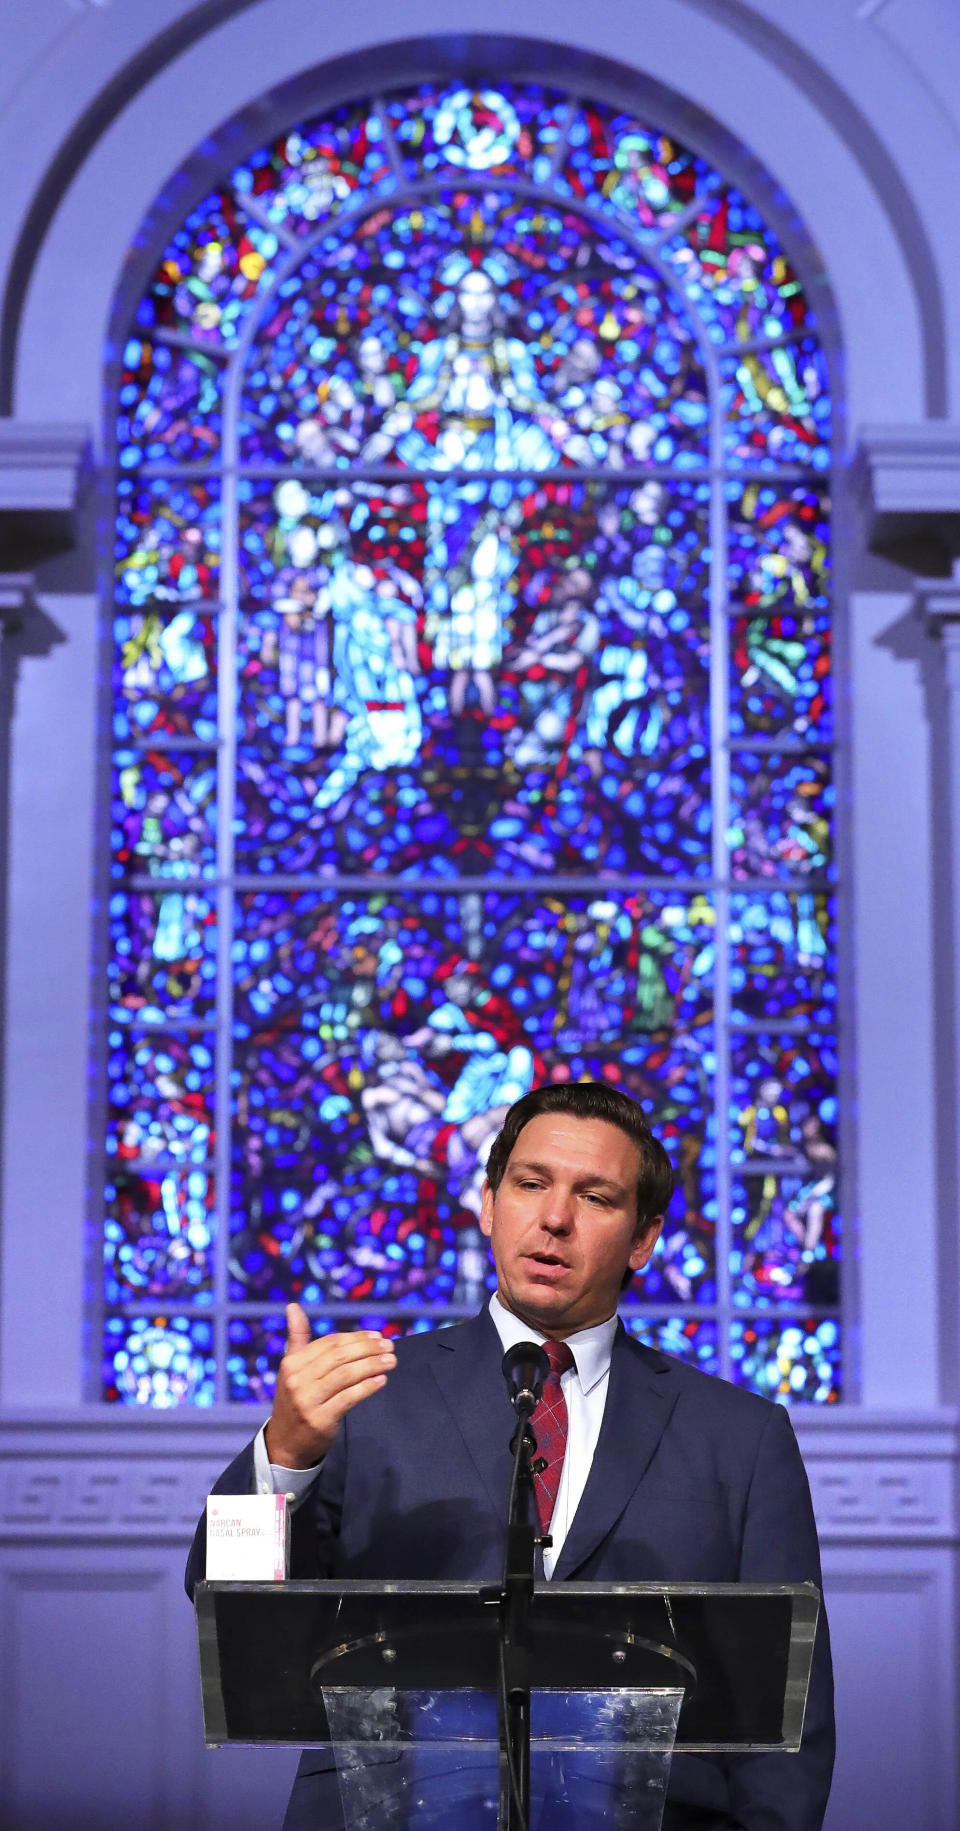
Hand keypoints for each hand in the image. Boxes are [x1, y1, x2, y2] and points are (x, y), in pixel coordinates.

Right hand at [263, 1304, 396, 1468]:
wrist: (284, 1444)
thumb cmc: (294, 1400)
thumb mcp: (292, 1368)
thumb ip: (297, 1338)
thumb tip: (293, 1305)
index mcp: (291, 1363)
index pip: (330, 1343)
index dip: (355, 1337)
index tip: (376, 1335)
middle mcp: (297, 1380)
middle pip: (340, 1357)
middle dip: (368, 1349)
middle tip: (389, 1345)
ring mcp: (308, 1401)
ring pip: (347, 1375)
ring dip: (373, 1365)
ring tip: (391, 1360)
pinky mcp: (320, 1419)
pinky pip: (349, 1397)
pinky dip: (367, 1387)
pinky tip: (381, 1380)